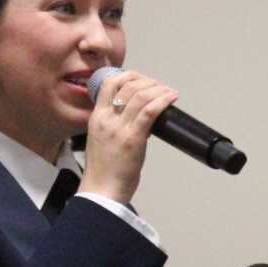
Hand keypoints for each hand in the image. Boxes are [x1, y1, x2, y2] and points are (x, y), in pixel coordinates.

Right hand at [78, 69, 178, 205]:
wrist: (102, 192)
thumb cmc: (104, 171)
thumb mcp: (102, 140)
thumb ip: (114, 125)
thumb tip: (138, 116)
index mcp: (96, 118)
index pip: (108, 83)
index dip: (127, 75)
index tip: (140, 79)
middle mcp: (106, 119)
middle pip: (128, 86)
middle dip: (147, 81)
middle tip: (158, 86)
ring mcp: (119, 128)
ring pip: (141, 95)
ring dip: (158, 89)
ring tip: (168, 92)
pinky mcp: (133, 139)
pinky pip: (149, 112)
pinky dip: (163, 101)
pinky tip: (171, 98)